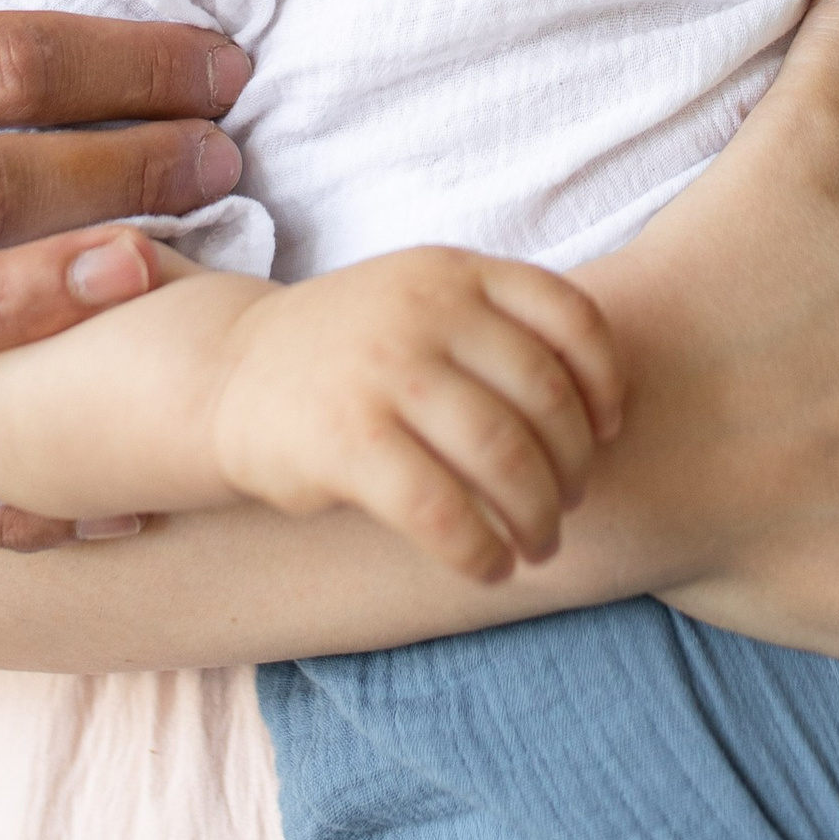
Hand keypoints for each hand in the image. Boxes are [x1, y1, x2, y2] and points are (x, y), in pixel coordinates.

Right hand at [211, 251, 623, 581]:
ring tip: (538, 545)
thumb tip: (601, 417)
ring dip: (537, 517)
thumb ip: (497, 331)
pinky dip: (481, 551)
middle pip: (544, 399)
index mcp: (454, 272)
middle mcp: (426, 311)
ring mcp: (386, 372)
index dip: (605, 383)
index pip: (568, 316)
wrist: (230, 373)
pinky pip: (444, 510)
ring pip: (504, 457)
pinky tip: (487, 567)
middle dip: (572, 467)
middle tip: (567, 505)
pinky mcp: (349, 442)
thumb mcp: (425, 304)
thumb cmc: (355, 354)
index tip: (608, 432)